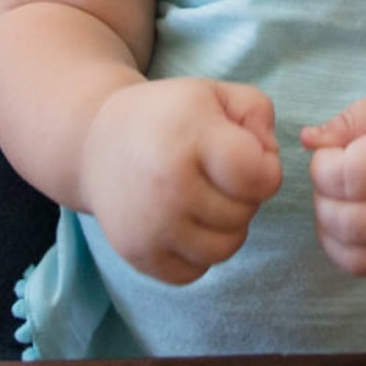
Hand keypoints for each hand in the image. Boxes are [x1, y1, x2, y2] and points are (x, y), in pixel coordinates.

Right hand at [82, 78, 282, 284]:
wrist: (95, 142)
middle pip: (245, 213)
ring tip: (205, 199)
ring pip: (224, 249)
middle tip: (217, 175)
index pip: (260, 177)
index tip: (247, 156)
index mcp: (189, 139)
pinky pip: (194, 272)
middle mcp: (168, 186)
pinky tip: (185, 222)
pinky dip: (198, 252)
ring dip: (225, 227)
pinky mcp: (138, 254)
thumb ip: (258, 112)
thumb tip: (269, 157)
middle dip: (243, 194)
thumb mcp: (214, 93)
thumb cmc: (167, 116)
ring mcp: (151, 226)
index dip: (266, 167)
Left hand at [300, 82, 365, 276]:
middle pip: (354, 221)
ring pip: (359, 253)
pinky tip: (343, 226)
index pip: (357, 175)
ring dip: (329, 229)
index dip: (325, 167)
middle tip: (329, 178)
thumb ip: (352, 119)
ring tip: (335, 201)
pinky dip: (344, 252)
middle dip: (323, 199)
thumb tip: (308, 140)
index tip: (328, 153)